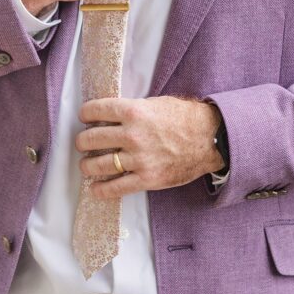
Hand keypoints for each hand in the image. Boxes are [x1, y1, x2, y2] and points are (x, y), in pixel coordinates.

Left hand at [74, 95, 223, 199]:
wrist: (211, 138)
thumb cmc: (186, 118)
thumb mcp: (156, 104)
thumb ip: (133, 110)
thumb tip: (112, 117)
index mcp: (134, 112)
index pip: (96, 110)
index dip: (85, 114)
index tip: (84, 117)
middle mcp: (132, 135)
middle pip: (92, 139)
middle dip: (82, 141)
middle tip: (83, 143)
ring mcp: (138, 159)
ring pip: (98, 164)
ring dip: (87, 165)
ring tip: (87, 165)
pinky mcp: (147, 179)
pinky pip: (116, 188)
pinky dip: (101, 190)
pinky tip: (95, 188)